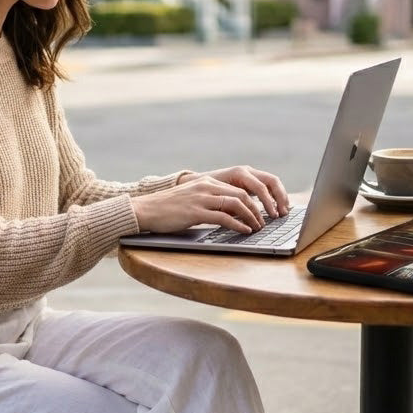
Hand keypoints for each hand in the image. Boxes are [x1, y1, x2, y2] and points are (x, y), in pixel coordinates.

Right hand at [132, 167, 288, 234]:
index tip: (263, 212)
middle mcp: (207, 187)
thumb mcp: (193, 199)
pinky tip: (245, 230)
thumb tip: (232, 213)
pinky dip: (238, 224)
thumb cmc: (169, 209)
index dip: (255, 200)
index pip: (239, 188)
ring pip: (236, 203)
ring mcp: (201, 198)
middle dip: (258, 209)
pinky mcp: (196, 212)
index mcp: (207, 182)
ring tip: (258, 227)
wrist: (146, 209)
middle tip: (265, 221)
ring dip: (252, 217)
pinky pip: (224, 217)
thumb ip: (211, 201)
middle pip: (242, 194)